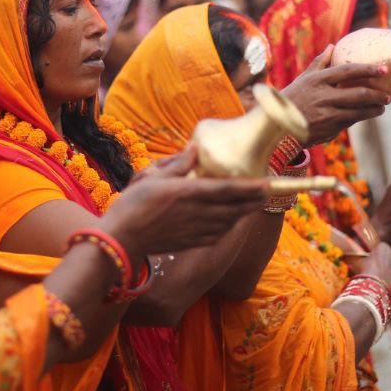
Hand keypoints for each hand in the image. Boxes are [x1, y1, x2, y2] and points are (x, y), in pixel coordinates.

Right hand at [103, 146, 267, 256]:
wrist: (122, 240)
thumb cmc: (133, 205)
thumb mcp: (152, 177)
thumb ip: (178, 164)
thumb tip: (194, 148)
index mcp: (188, 193)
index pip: (228, 189)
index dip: (251, 187)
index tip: (268, 182)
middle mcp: (197, 213)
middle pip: (235, 207)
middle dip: (254, 200)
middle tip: (269, 191)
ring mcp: (195, 230)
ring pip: (229, 222)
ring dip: (244, 212)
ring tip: (255, 203)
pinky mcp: (191, 242)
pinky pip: (218, 234)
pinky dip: (229, 226)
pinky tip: (232, 220)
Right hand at [281, 45, 389, 145]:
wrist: (279, 125)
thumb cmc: (293, 97)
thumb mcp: (304, 78)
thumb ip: (320, 63)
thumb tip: (333, 46)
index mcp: (317, 80)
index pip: (348, 71)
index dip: (368, 70)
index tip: (384, 69)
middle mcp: (323, 96)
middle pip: (359, 94)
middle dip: (377, 95)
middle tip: (388, 95)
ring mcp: (327, 114)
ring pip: (359, 112)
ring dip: (374, 109)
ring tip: (382, 107)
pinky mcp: (329, 129)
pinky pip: (350, 122)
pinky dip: (360, 117)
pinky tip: (367, 114)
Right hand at [355, 242, 390, 307]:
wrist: (374, 288)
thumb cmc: (364, 274)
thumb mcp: (357, 264)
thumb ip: (360, 262)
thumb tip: (355, 263)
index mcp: (384, 248)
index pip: (382, 250)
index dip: (377, 258)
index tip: (373, 265)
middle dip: (389, 267)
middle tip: (381, 276)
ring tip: (389, 286)